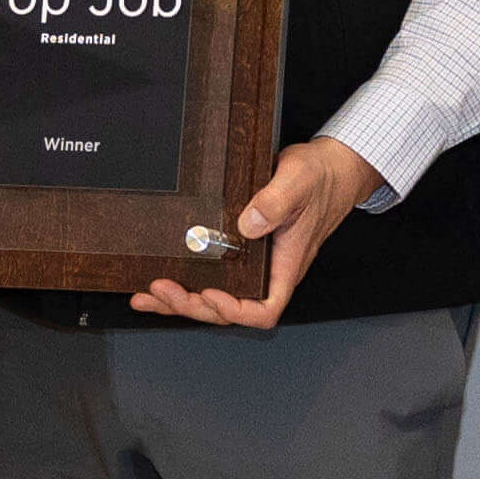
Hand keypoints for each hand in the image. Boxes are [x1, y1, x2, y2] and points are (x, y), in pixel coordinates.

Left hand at [132, 136, 368, 326]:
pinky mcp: (240, 251)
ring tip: (148, 295)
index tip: (211, 294)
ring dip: (181, 300)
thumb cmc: (321, 178)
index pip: (265, 308)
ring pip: (215, 297)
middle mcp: (268, 270)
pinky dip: (182, 282)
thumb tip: (246, 225)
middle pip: (229, 308)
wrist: (330, 168)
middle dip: (193, 304)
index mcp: (286, 264)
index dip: (236, 310)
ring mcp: (253, 264)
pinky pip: (211, 275)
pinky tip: (156, 283)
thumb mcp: (299, 181)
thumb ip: (275, 202)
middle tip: (163, 289)